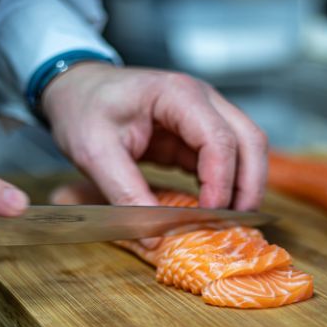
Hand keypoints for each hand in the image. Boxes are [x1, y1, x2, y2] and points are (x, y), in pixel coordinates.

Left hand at [41, 63, 267, 210]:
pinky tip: (213, 211)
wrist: (76, 89)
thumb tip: (153, 237)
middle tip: (237, 224)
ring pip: (247, 150)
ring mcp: (204, 115)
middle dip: (249, 185)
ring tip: (229, 222)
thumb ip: (125, 194)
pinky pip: (225, 161)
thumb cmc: (83, 108)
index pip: (219, 139)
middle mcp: (202, 100)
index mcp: (178, 95)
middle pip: (250, 141)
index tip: (209, 215)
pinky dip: (226, 186)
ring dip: (244, 186)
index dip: (221, 182)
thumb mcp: (95, 153)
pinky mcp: (197, 135)